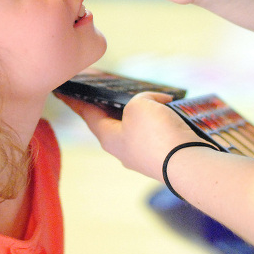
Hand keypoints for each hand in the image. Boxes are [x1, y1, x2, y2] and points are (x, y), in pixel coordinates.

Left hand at [57, 91, 201, 181]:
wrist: (189, 163)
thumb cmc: (155, 133)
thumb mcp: (138, 105)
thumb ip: (140, 100)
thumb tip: (156, 105)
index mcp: (109, 139)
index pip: (87, 115)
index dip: (75, 101)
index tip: (63, 93)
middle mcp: (124, 149)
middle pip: (112, 122)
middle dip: (111, 105)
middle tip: (107, 90)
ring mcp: (145, 155)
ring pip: (139, 127)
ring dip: (143, 110)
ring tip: (150, 95)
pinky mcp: (165, 156)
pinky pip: (159, 132)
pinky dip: (162, 118)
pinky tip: (171, 108)